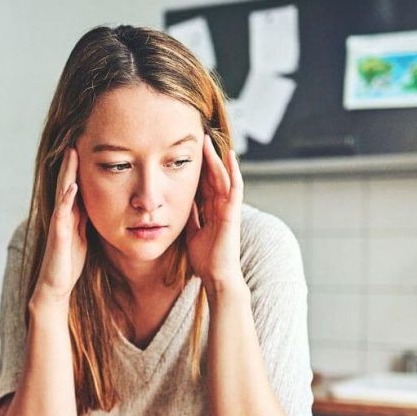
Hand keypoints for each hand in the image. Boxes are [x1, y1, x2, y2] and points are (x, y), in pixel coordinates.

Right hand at [30, 147, 87, 308]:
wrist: (56, 285)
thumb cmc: (70, 262)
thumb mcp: (85, 235)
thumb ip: (87, 218)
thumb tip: (100, 203)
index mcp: (71, 213)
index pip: (75, 183)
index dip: (79, 165)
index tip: (87, 144)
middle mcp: (62, 214)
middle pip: (67, 182)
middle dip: (71, 161)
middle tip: (75, 137)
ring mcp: (59, 224)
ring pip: (62, 192)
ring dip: (67, 173)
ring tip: (72, 152)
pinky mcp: (58, 236)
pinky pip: (62, 214)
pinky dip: (67, 199)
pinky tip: (73, 186)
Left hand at [186, 135, 243, 286]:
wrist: (217, 276)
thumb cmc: (206, 259)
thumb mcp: (192, 232)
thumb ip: (191, 217)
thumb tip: (181, 204)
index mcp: (211, 211)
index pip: (204, 184)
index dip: (198, 169)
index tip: (188, 153)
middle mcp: (221, 207)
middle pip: (213, 177)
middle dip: (207, 158)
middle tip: (199, 139)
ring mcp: (229, 209)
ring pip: (224, 178)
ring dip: (217, 159)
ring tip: (209, 142)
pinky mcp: (233, 214)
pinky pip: (235, 189)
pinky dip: (233, 172)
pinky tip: (230, 157)